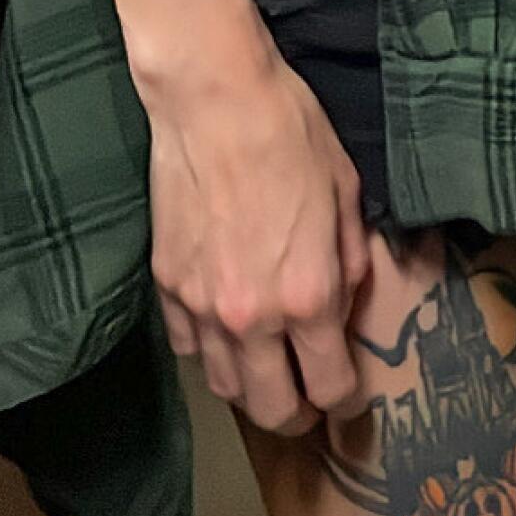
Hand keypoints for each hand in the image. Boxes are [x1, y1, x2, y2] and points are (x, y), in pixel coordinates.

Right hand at [145, 28, 373, 434]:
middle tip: (310, 401)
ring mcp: (201, 306)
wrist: (216, 101)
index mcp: (308, 296)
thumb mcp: (347, 193)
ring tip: (269, 372)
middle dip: (298, 414)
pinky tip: (226, 332)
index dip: (346, 402)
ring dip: (252, 389)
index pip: (330, 386)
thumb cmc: (292, 133)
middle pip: (273, 409)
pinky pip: (188, 347)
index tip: (349, 400)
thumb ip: (349, 260)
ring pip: (225, 386)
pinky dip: (209, 351)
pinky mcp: (166, 286)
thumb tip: (345, 301)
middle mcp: (252, 317)